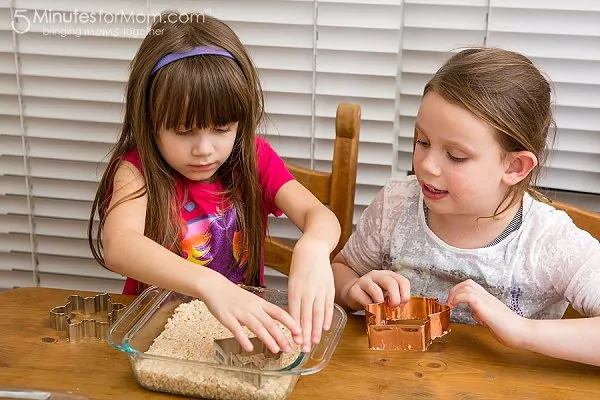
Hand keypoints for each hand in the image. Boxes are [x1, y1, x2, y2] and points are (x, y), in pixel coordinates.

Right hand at [203, 277, 301, 353]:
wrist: (214, 286)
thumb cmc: (233, 295)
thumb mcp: (252, 300)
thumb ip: (263, 312)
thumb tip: (275, 325)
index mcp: (260, 303)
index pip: (279, 312)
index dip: (290, 322)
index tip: (299, 332)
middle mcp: (253, 308)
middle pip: (270, 323)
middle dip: (281, 336)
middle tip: (289, 348)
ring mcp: (240, 313)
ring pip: (257, 327)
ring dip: (268, 339)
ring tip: (276, 350)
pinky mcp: (228, 318)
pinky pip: (237, 330)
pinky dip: (244, 339)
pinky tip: (250, 348)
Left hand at [288, 237, 334, 352]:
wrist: (313, 248)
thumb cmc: (299, 265)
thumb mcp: (292, 281)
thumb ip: (294, 298)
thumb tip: (293, 317)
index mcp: (294, 289)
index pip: (294, 313)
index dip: (295, 328)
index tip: (294, 341)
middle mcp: (307, 290)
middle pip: (306, 316)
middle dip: (305, 334)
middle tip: (303, 349)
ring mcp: (319, 289)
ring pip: (317, 313)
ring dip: (316, 330)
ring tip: (314, 342)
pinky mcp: (329, 287)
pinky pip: (328, 305)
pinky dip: (327, 317)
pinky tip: (325, 328)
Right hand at [343, 270, 410, 309]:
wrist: (353, 293)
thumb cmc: (374, 295)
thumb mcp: (386, 292)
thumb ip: (395, 296)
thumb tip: (402, 307)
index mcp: (388, 274)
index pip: (402, 281)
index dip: (405, 294)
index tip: (402, 304)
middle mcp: (377, 275)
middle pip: (390, 283)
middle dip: (395, 298)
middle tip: (393, 308)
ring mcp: (364, 280)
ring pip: (376, 291)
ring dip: (381, 303)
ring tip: (381, 310)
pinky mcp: (354, 289)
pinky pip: (365, 300)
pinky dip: (370, 308)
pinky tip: (371, 309)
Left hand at [447, 279, 529, 348]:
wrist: (523, 333)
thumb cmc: (510, 329)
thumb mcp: (491, 320)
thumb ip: (482, 315)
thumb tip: (474, 313)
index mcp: (488, 300)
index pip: (472, 286)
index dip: (459, 291)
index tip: (452, 302)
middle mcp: (487, 298)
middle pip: (468, 283)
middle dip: (454, 290)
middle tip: (449, 302)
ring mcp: (487, 301)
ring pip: (468, 286)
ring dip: (455, 294)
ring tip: (450, 304)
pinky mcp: (486, 308)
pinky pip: (469, 296)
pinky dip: (459, 298)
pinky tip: (455, 306)